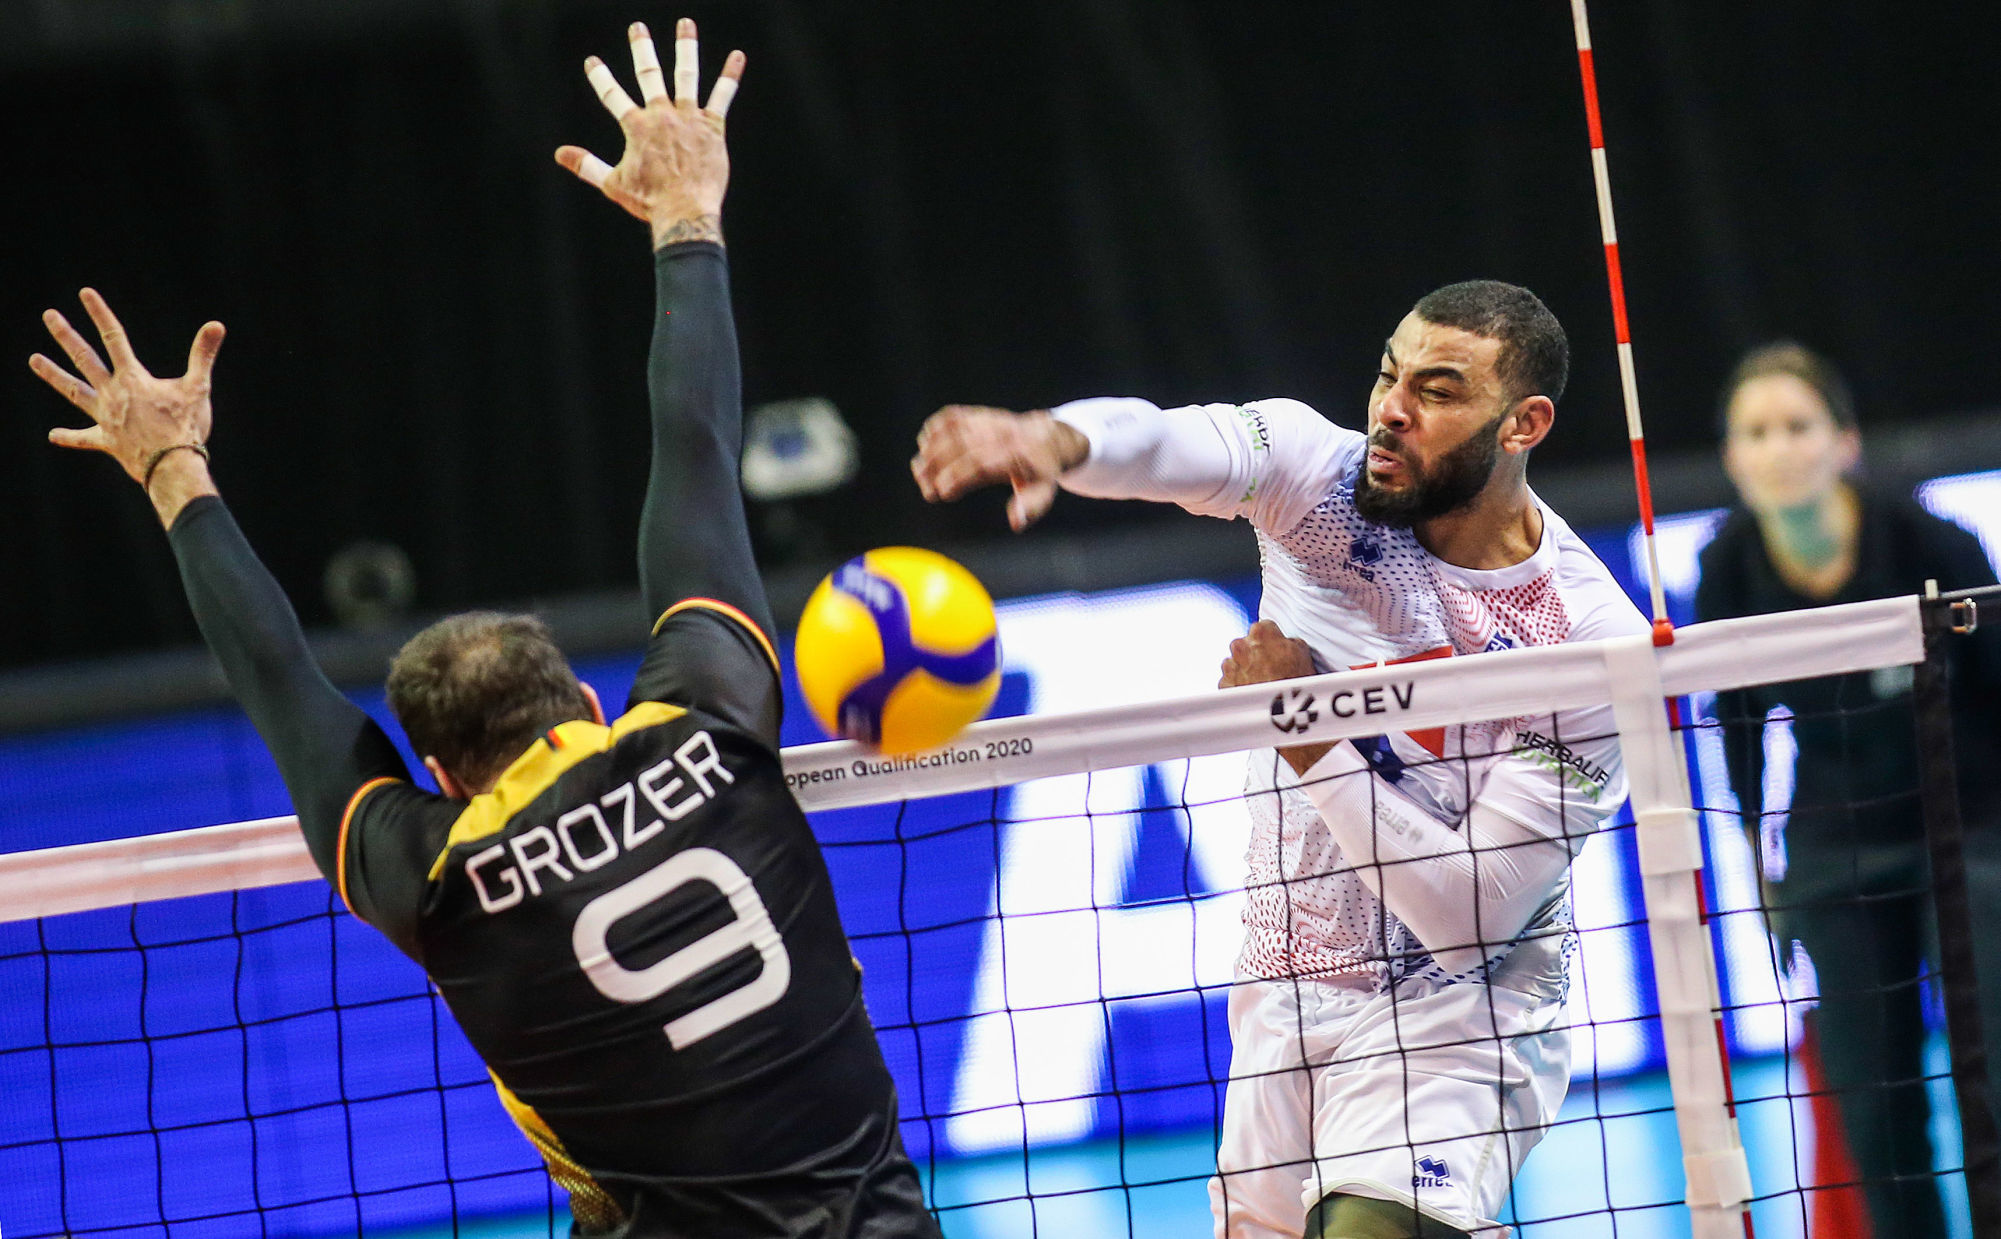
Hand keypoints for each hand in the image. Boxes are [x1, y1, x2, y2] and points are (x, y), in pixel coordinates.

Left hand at [30, 289, 223, 524]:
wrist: (171, 466)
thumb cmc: (186, 427)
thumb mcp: (198, 387)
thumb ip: (203, 355)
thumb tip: (216, 325)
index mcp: (133, 379)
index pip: (114, 338)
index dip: (100, 314)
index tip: (84, 294)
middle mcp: (112, 394)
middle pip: (84, 359)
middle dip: (66, 335)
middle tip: (49, 316)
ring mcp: (106, 417)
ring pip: (73, 391)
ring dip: (53, 374)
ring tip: (34, 360)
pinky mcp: (107, 441)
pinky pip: (84, 439)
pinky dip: (69, 437)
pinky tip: (53, 435)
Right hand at [555, 18, 744, 248]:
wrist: (685, 212)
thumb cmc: (650, 202)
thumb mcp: (613, 183)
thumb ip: (587, 165)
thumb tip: (559, 153)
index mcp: (636, 127)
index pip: (613, 95)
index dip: (601, 77)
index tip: (593, 61)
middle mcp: (661, 116)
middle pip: (649, 74)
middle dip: (642, 48)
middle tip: (638, 27)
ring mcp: (688, 118)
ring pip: (686, 75)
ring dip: (685, 47)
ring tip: (685, 23)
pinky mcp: (712, 127)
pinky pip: (722, 96)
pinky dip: (729, 76)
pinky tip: (737, 56)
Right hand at [910, 405, 1088, 530]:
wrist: (1044, 437)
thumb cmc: (1041, 469)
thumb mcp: (1044, 491)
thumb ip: (1031, 506)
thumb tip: (1016, 523)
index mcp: (1014, 453)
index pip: (980, 462)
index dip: (958, 476)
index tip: (942, 492)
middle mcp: (998, 434)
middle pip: (961, 446)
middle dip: (938, 466)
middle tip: (925, 489)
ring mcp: (986, 422)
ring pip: (952, 430)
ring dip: (930, 448)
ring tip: (918, 471)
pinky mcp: (977, 415)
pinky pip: (952, 415)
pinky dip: (934, 425)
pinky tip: (924, 443)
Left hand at [1220, 620, 1328, 773]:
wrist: (1284, 713)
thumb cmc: (1296, 683)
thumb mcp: (1303, 652)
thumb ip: (1289, 641)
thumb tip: (1286, 643)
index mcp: (1260, 632)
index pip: (1264, 627)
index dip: (1272, 639)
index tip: (1277, 649)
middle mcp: (1240, 646)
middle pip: (1246, 644)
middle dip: (1256, 653)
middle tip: (1271, 667)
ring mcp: (1230, 666)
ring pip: (1236, 662)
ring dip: (1245, 669)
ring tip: (1263, 682)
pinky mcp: (1224, 685)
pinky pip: (1230, 680)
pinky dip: (1238, 685)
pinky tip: (1253, 692)